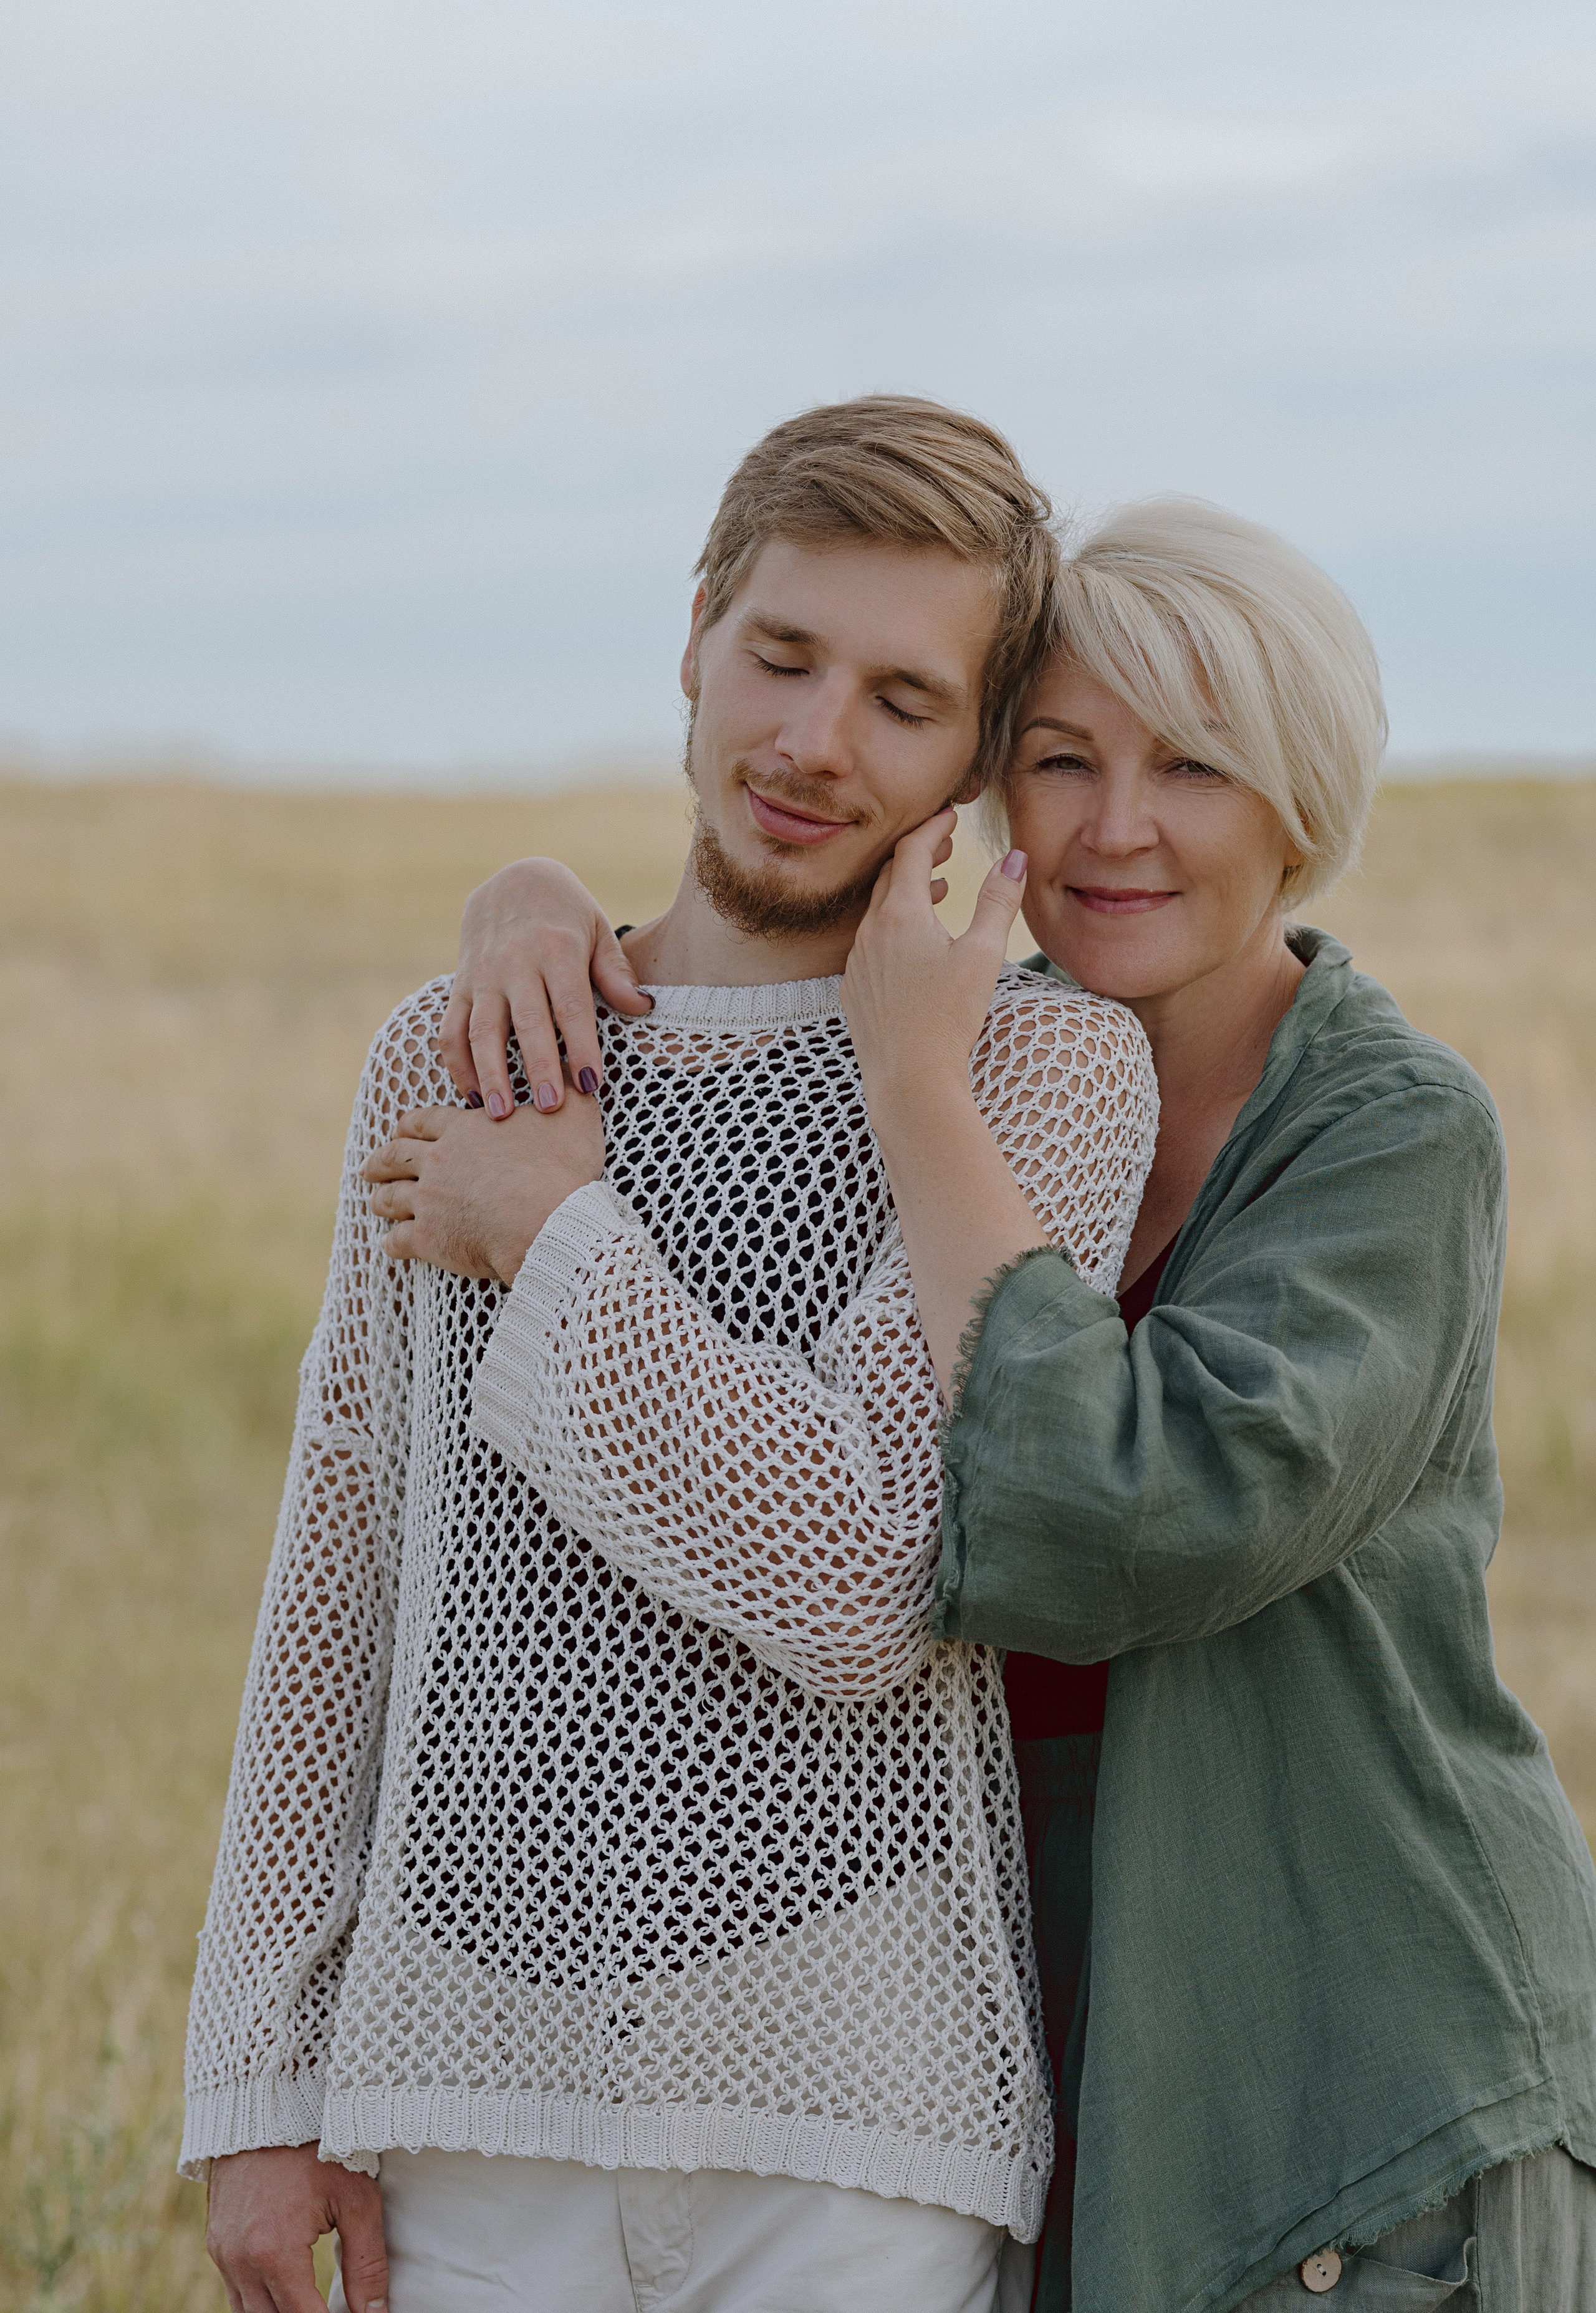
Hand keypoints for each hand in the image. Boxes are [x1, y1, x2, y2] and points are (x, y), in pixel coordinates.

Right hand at [207, 2142, 386, 2312]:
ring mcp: (222, 2253)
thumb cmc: (317, 2144)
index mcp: (275, 2253)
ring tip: (312, 2303)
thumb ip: (366, 2263)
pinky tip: (288, 2292)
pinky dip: (260, 2300)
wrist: (266, 2101)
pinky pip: (235, 2291)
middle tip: (334, 2309)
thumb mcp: (355, 2198)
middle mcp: (240, 2260)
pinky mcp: (215, 2242)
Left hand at [362, 1092, 604, 1282]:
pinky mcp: (430, 1239)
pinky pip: (399, 1240)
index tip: (401, 1130)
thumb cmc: (562, 1168)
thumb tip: (563, 1062)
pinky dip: (391, 1242)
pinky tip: (390, 1244)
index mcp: (463, 1129)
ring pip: (389, 1197)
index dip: (409, 1125)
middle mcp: (437, 1161)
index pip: (423, 1120)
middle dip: (379, 1161)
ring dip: (379, 1198)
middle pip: (395, 1156)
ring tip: (375, 1202)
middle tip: (370, 1167)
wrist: (550, 1222)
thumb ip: (563, 1083)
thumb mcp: (574, 1112)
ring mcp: (429, 1201)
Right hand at [439, 859, 652, 1119]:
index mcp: (557, 949)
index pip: (571, 1006)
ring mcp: (482, 975)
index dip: (581, 1047)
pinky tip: (472, 1096)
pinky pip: (451, 1028)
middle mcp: (515, 963)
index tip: (590, 1085)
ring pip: (480, 1030)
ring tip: (499, 1114)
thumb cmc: (565, 912)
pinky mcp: (459, 985)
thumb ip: (615, 972)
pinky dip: (457, 1064)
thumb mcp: (597, 929)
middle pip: (527, 1022)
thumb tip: (643, 1007)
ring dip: (489, 1074)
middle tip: (549, 1109)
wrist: (511, 878)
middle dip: (537, 1068)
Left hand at [843, 810, 1028, 1118]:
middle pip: (888, 876)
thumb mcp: (982, 955)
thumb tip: (1015, 857)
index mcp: (900, 914)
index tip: (951, 815)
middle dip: (918, 855)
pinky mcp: (854, 990)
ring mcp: (857, 962)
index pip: (910, 850)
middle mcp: (870, 932)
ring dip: (906, 893)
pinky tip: (913, 945)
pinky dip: (892, 928)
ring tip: (937, 889)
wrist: (908, 1081)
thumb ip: (998, 901)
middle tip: (944, 845)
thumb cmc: (949, 1019)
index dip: (932, 828)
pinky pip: (869, 944)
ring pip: (878, 911)